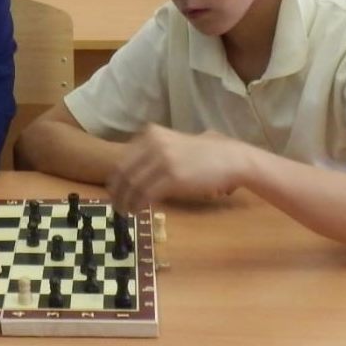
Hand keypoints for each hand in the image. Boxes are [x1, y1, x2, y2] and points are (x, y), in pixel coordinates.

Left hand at [106, 125, 250, 213]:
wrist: (231, 158)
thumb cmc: (205, 154)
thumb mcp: (174, 144)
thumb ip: (154, 152)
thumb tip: (134, 173)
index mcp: (151, 133)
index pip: (123, 158)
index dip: (116, 178)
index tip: (115, 191)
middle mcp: (154, 142)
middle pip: (124, 171)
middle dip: (117, 191)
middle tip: (116, 206)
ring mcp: (162, 158)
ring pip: (133, 184)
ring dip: (126, 201)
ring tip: (127, 211)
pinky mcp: (172, 176)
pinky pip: (146, 193)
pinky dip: (139, 204)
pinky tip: (139, 210)